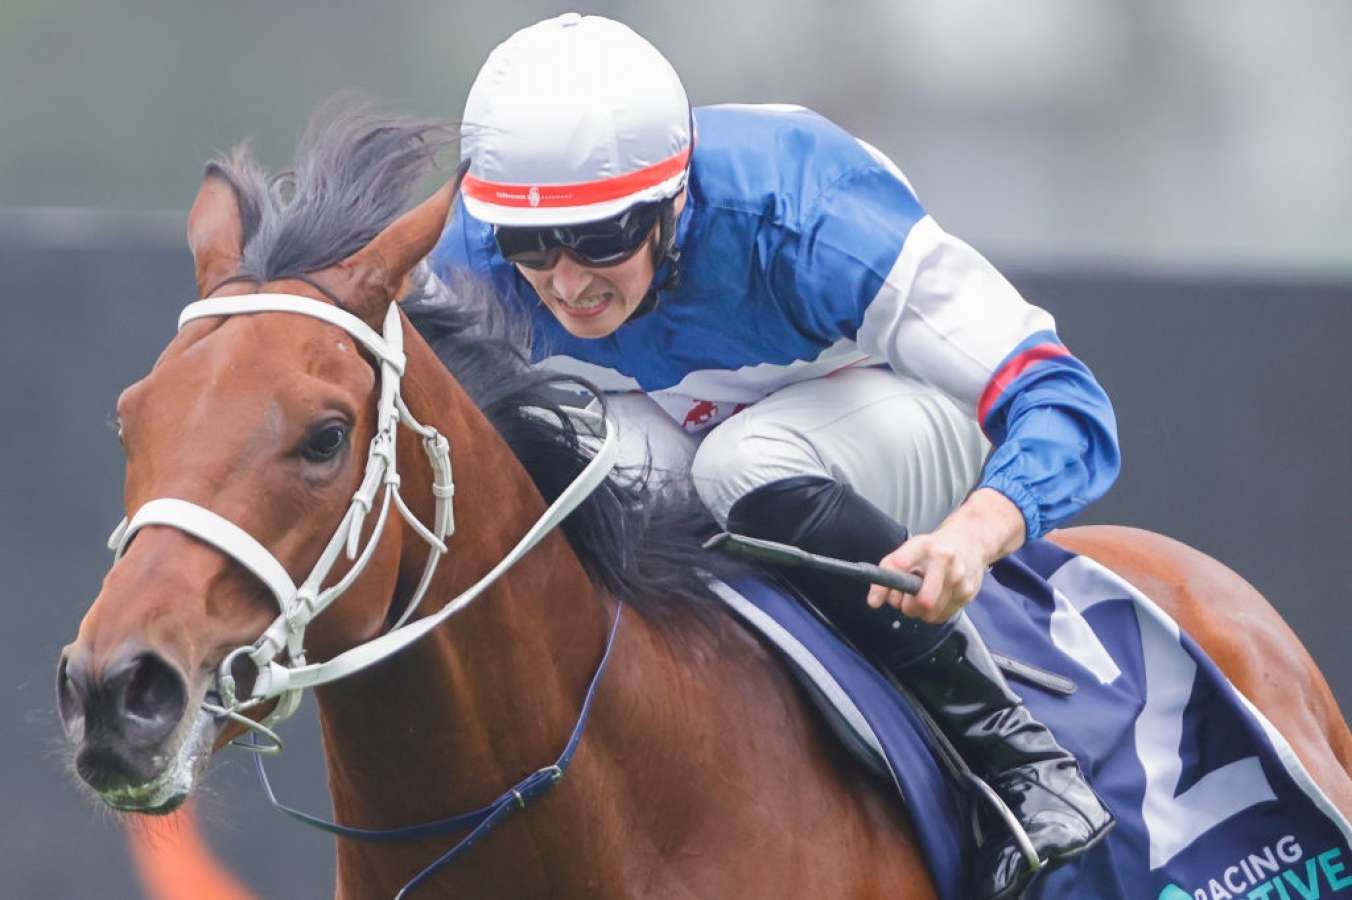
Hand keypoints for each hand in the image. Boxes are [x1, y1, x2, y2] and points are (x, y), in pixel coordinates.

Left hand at [865, 488, 1026, 623]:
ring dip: (920, 612)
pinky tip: (936, 598)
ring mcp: (961, 578)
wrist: (970, 541)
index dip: (885, 589)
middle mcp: (946, 561)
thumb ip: (888, 572)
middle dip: (908, 606)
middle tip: (906, 599)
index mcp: (925, 546)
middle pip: (922, 602)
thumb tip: (874, 602)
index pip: (899, 567)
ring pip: (931, 614)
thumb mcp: (909, 550)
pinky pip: (943, 616)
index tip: (875, 601)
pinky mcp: (969, 593)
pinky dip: (934, 613)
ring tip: (922, 595)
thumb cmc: (932, 549)